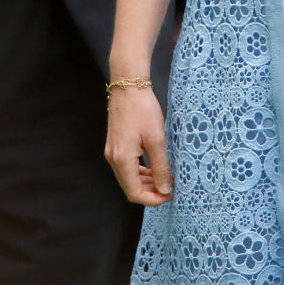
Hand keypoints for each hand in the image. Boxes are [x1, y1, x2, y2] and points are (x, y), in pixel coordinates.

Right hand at [105, 85, 173, 205]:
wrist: (128, 85)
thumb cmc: (142, 109)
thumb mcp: (156, 139)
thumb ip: (160, 167)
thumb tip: (164, 189)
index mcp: (122, 159)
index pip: (135, 193)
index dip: (153, 199)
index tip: (170, 195)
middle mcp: (113, 158)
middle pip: (130, 187)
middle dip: (151, 191)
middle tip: (170, 186)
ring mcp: (112, 151)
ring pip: (129, 177)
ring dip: (147, 182)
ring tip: (165, 177)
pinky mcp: (115, 144)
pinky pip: (127, 166)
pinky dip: (140, 171)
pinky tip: (154, 167)